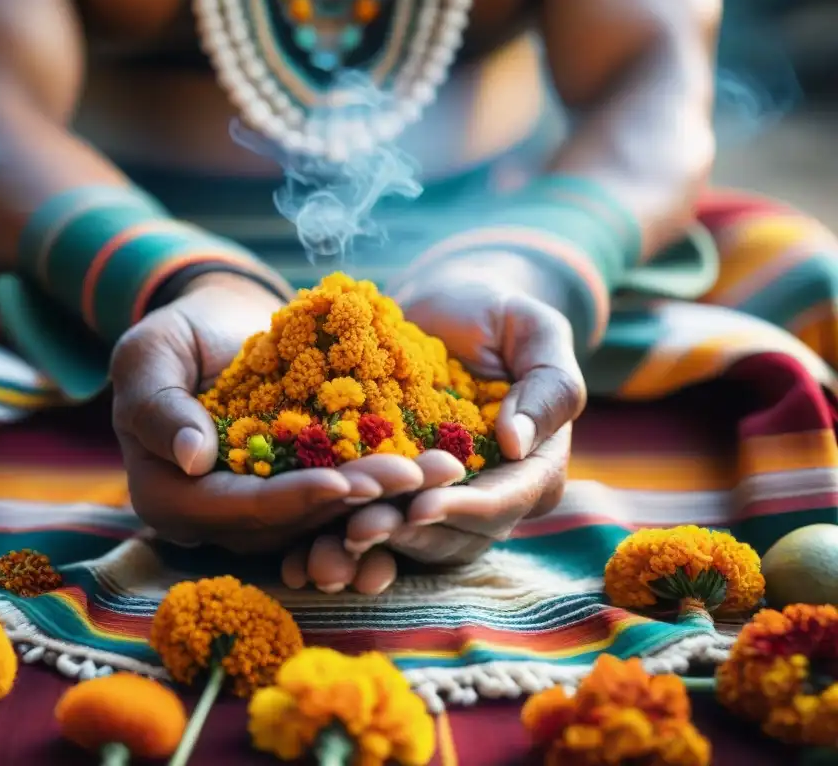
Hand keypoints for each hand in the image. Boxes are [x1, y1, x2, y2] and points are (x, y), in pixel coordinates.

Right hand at [110, 274, 452, 555]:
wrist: (219, 322)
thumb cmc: (177, 333)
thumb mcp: (149, 353)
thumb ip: (157, 405)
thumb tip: (190, 458)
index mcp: (171, 496)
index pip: (238, 507)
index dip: (293, 499)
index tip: (343, 483)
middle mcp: (220, 515)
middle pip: (293, 520)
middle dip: (357, 501)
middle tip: (417, 477)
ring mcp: (264, 506)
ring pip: (328, 514)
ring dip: (385, 497)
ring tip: (439, 470)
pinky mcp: (300, 488)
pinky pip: (345, 493)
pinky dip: (387, 481)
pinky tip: (432, 465)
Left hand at [285, 259, 585, 591]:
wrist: (442, 308)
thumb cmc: (494, 313)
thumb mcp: (533, 330)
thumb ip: (546, 384)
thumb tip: (517, 443)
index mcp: (535, 465)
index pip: (507, 498)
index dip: (465, 509)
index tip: (421, 507)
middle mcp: (494, 494)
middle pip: (459, 534)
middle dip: (410, 536)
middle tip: (359, 533)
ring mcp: (448, 500)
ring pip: (419, 542)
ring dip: (377, 547)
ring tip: (332, 545)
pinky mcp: (404, 494)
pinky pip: (382, 524)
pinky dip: (350, 539)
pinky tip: (309, 545)